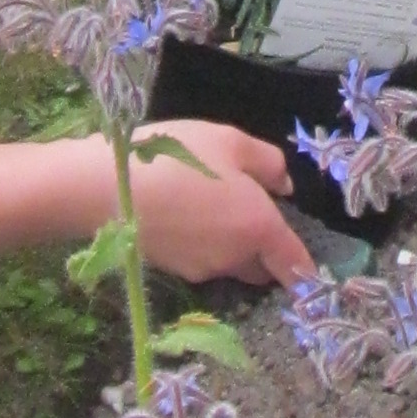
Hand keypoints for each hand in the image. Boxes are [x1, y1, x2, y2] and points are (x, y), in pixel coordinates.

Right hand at [130, 122, 312, 284]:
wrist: (104, 190)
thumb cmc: (176, 158)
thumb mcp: (230, 141)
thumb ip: (268, 163)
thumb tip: (285, 186)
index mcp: (258, 227)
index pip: (294, 263)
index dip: (306, 271)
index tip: (312, 275)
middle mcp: (234, 258)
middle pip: (262, 268)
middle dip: (266, 252)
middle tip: (253, 214)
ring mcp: (202, 268)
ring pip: (231, 264)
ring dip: (233, 246)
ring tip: (211, 205)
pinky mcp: (173, 271)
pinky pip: (203, 260)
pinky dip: (204, 244)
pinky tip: (184, 212)